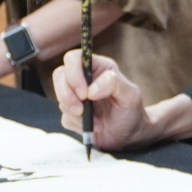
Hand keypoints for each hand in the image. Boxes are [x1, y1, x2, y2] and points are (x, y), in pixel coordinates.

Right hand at [54, 51, 169, 150]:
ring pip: (61, 98)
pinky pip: (64, 117)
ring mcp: (75, 96)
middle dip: (67, 95)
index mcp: (98, 67)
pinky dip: (77, 124)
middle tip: (82, 110)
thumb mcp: (131, 95)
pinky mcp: (71, 113)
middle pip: (59, 75)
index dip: (73, 74)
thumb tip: (90, 90)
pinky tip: (93, 126)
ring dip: (75, 113)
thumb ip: (114, 84)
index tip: (84, 94)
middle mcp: (84, 78)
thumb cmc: (131, 110)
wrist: (128, 134)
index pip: (74, 58)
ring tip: (96, 120)